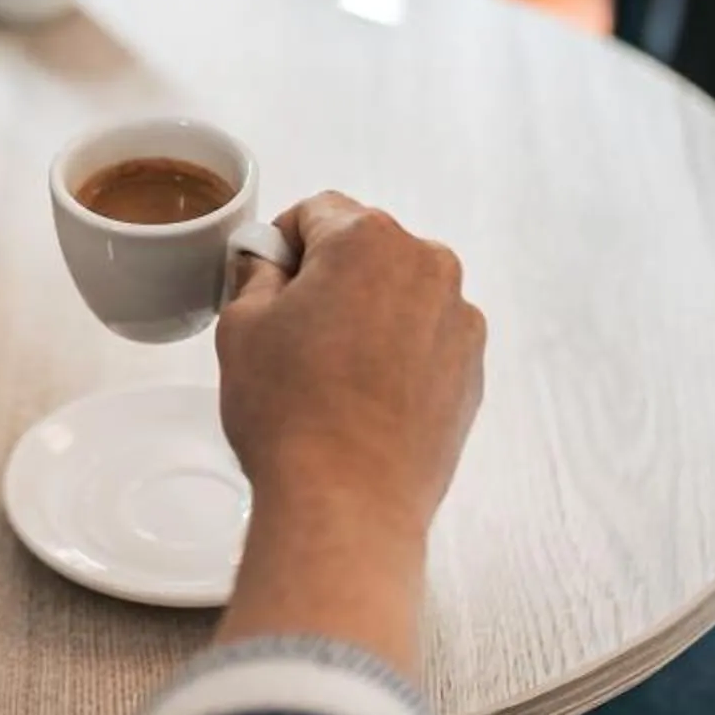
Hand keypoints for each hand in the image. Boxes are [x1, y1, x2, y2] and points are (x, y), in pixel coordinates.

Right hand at [212, 194, 485, 673]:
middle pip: (366, 248)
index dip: (282, 245)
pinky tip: (365, 398)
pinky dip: (399, 353)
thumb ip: (256, 272)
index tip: (267, 282)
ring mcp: (459, 319)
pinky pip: (427, 338)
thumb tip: (269, 261)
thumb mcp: (241, 326)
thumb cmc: (291, 414)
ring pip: (400, 294)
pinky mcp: (473, 368)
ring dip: (369, 314)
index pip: (317, 212)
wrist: (348, 503)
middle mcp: (428, 265)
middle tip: (293, 334)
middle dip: (330, 277)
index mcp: (369, 240)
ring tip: (332, 374)